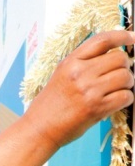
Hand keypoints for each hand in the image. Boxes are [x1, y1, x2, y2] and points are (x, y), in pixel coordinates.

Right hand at [27, 30, 134, 150]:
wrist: (39, 129)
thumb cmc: (50, 105)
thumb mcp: (61, 76)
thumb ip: (83, 63)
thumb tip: (113, 54)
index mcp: (70, 63)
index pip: (102, 40)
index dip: (122, 36)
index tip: (131, 38)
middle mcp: (79, 73)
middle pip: (120, 58)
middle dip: (124, 67)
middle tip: (117, 77)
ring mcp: (89, 91)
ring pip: (126, 77)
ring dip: (126, 84)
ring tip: (115, 91)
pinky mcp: (97, 108)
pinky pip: (126, 97)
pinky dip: (125, 99)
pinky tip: (114, 102)